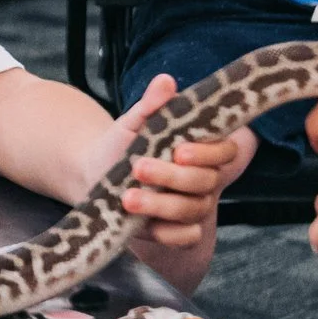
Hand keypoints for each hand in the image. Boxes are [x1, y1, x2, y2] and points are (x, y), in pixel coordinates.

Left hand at [83, 74, 254, 264]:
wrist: (94, 173)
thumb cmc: (122, 144)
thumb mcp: (134, 123)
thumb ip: (152, 105)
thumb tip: (165, 80)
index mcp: (201, 150)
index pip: (224, 152)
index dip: (208, 153)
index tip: (179, 150)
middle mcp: (203, 179)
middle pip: (205, 182)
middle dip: (172, 177)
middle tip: (139, 168)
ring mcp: (193, 207)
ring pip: (193, 210)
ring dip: (160, 205)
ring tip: (127, 197)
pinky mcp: (178, 232)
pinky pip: (186, 237)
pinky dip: (169, 233)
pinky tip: (146, 226)